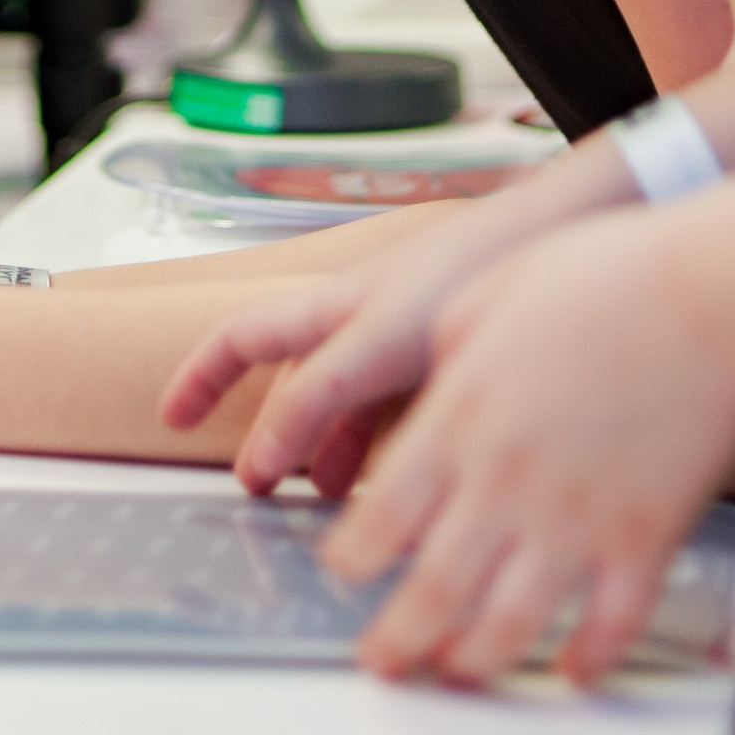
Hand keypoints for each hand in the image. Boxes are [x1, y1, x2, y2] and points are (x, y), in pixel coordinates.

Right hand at [163, 162, 613, 494]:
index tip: (171, 420)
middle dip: (275, 430)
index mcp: (334, 307)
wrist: (563, 238)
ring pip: (354, 397)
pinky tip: (404, 473)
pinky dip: (388, 439)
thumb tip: (264, 463)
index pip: (243, 338)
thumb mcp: (377, 344)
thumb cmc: (473, 270)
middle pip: (299, 377)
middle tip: (259, 483)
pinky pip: (404, 401)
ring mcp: (413, 335)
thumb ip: (318, 400)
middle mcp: (366, 318)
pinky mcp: (458, 351)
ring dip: (333, 445)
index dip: (200, 379)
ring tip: (329, 496)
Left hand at [320, 212, 734, 687]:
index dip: (349, 561)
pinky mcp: (645, 538)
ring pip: (508, 625)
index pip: (380, 517)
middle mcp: (505, 484)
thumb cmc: (601, 276)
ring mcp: (575, 520)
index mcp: (458, 421)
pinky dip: (587, 658)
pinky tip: (574, 670)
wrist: (707, 296)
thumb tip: (433, 383)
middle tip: (381, 662)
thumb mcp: (485, 293)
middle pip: (432, 590)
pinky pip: (609, 623)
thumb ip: (445, 349)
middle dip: (397, 639)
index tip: (341, 575)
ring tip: (457, 675)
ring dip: (474, 661)